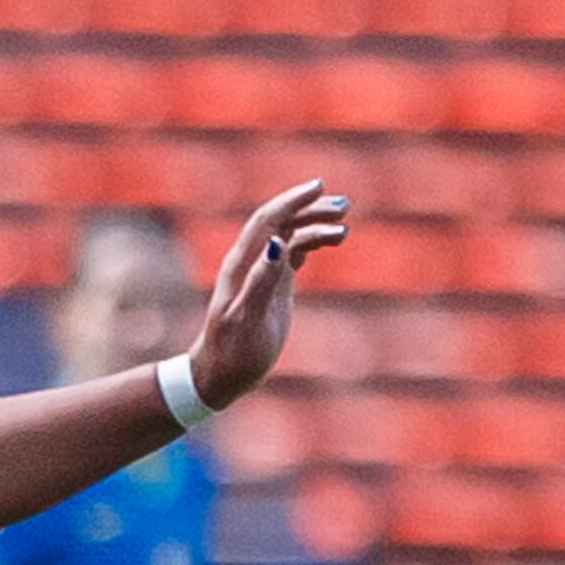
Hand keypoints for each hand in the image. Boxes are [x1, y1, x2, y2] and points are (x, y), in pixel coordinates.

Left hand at [184, 177, 353, 411]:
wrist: (220, 376)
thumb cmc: (233, 353)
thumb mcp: (247, 320)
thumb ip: (262, 282)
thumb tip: (277, 243)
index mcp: (241, 267)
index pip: (266, 221)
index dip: (291, 201)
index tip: (318, 187)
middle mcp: (250, 265)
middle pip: (280, 223)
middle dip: (310, 209)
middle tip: (343, 207)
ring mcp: (263, 274)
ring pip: (290, 237)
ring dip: (316, 227)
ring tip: (344, 230)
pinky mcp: (274, 287)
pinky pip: (294, 254)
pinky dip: (313, 243)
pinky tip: (333, 241)